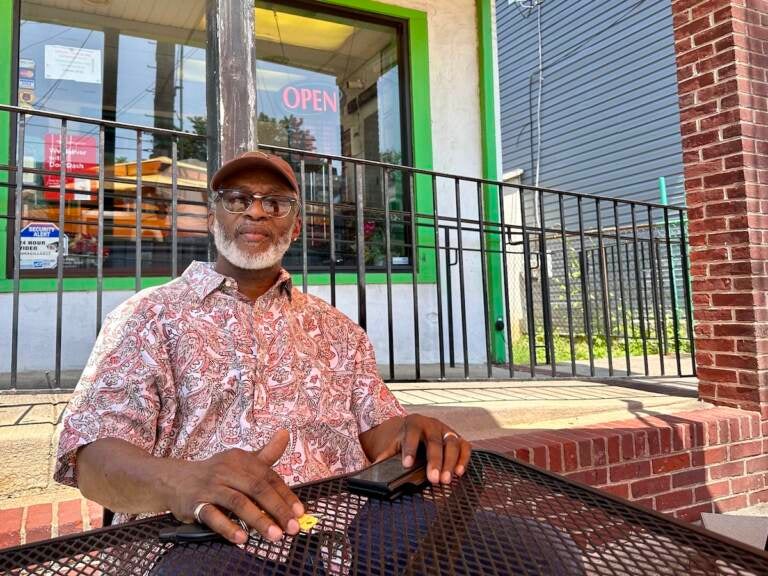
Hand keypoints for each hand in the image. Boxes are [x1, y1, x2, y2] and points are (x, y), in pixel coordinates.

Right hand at [167, 430, 303, 544]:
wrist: (175, 479)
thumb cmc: (216, 473)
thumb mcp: (240, 461)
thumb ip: (265, 453)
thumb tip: (286, 434)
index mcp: (241, 459)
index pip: (269, 477)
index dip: (286, 495)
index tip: (299, 513)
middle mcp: (227, 470)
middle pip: (257, 488)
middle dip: (277, 509)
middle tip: (291, 527)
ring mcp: (210, 487)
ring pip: (238, 502)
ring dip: (258, 520)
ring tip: (274, 535)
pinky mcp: (195, 503)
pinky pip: (213, 516)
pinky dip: (228, 527)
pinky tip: (242, 538)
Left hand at [373, 414, 471, 484]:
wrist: (416, 427)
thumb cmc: (403, 439)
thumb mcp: (392, 444)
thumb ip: (384, 456)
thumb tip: (373, 471)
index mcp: (412, 423)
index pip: (411, 435)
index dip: (410, 449)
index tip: (406, 465)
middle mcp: (431, 424)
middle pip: (434, 441)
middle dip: (434, 461)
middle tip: (433, 479)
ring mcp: (446, 430)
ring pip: (452, 443)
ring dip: (450, 462)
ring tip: (446, 480)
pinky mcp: (457, 437)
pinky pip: (465, 446)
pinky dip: (463, 459)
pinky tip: (459, 472)